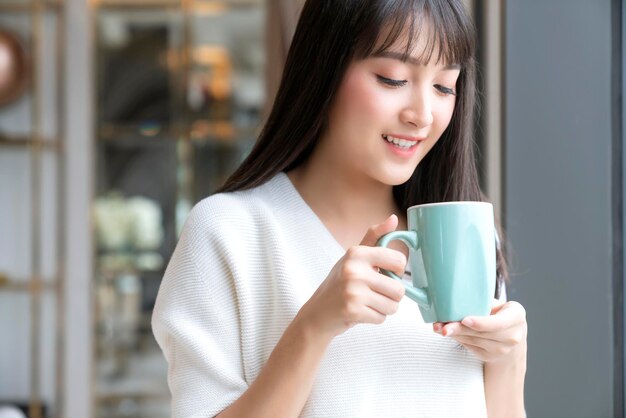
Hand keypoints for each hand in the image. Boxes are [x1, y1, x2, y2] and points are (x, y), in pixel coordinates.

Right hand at [297, 215, 406, 338]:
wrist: (317, 312)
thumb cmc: (339, 283)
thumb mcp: (354, 256)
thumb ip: (375, 237)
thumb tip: (394, 218)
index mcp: (357, 253)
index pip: (399, 261)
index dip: (397, 271)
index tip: (384, 274)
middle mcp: (354, 270)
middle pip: (399, 289)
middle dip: (391, 295)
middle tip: (374, 292)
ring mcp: (353, 291)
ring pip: (393, 306)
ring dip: (384, 308)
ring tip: (367, 302)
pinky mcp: (353, 310)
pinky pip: (382, 318)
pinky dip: (375, 318)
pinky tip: (361, 312)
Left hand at [433, 300, 527, 363]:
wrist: (512, 336)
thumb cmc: (500, 313)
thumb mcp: (498, 304)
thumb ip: (483, 302)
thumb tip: (457, 297)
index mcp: (516, 317)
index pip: (498, 323)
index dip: (481, 322)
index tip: (465, 319)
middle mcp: (512, 336)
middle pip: (481, 333)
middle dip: (460, 329)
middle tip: (442, 326)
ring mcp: (502, 350)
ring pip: (473, 340)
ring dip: (454, 334)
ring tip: (438, 327)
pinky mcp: (489, 356)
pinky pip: (469, 346)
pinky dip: (457, 338)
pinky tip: (447, 332)